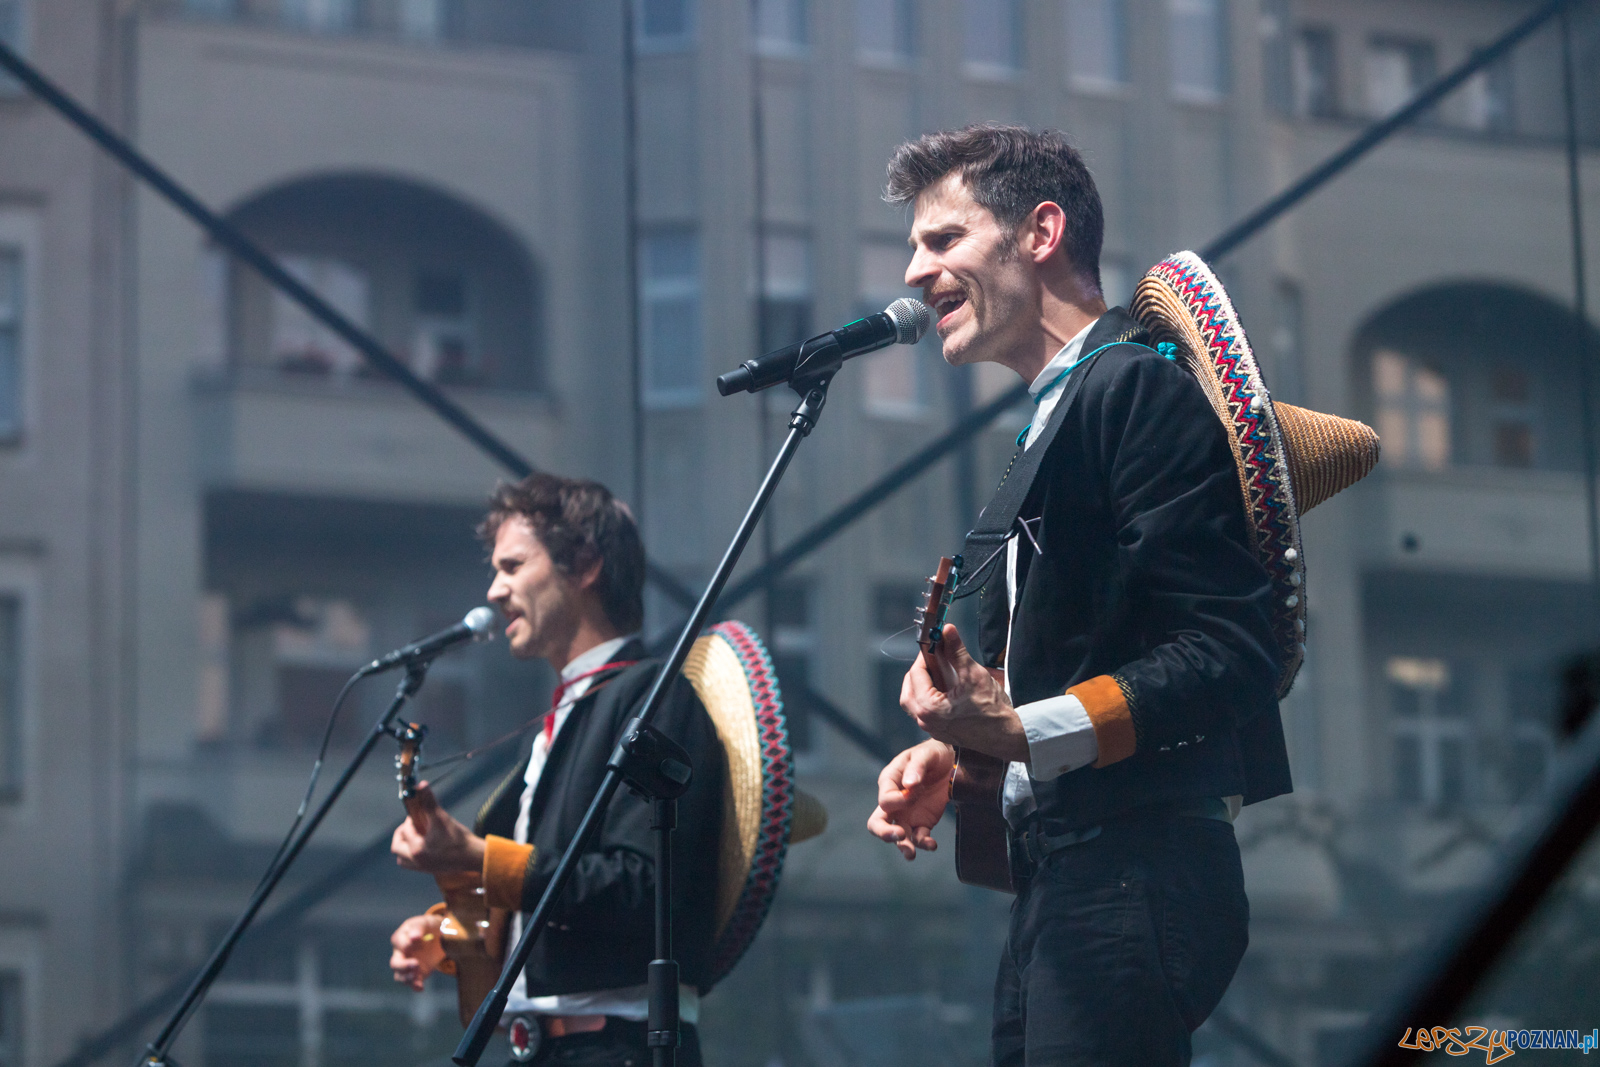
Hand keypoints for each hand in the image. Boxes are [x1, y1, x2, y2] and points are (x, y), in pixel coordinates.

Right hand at [390, 913, 445, 991]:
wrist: (441, 936)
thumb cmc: (430, 926)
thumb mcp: (426, 922)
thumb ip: (419, 927)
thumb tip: (414, 937)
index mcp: (401, 937)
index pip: (399, 942)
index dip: (407, 943)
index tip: (418, 940)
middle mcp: (400, 953)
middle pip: (395, 963)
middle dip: (403, 966)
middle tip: (416, 964)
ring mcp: (407, 964)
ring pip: (400, 976)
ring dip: (408, 978)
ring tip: (417, 976)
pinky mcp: (416, 973)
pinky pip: (411, 983)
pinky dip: (415, 986)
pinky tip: (421, 987)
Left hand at [391, 783, 486, 874]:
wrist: (473, 857)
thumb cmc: (458, 839)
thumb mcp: (442, 818)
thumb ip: (429, 802)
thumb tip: (421, 785)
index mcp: (417, 849)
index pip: (405, 830)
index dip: (410, 819)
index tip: (418, 814)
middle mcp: (416, 860)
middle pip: (396, 848)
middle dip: (401, 835)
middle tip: (411, 826)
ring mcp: (422, 867)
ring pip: (402, 859)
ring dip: (404, 847)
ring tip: (415, 836)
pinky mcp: (429, 870)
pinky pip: (412, 864)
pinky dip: (412, 855)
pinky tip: (424, 845)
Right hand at [867, 739, 954, 859]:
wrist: (952, 761)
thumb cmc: (933, 753)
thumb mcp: (925, 754)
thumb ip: (916, 767)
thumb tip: (909, 785)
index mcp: (889, 782)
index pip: (886, 800)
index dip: (899, 801)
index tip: (916, 791)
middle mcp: (895, 801)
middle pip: (878, 823)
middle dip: (885, 832)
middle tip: (899, 835)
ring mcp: (908, 814)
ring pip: (898, 836)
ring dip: (903, 846)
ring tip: (911, 854)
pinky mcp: (923, 822)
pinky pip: (919, 837)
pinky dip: (924, 843)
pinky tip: (932, 845)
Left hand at [902, 625, 1028, 761]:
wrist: (1007, 736)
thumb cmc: (992, 711)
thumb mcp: (973, 675)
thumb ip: (957, 651)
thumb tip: (948, 631)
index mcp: (929, 707)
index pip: (916, 674)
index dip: (925, 656)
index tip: (934, 646)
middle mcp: (926, 721)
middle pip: (909, 690)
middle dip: (918, 672)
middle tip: (933, 659)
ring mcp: (932, 729)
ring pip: (914, 703)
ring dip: (921, 686)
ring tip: (938, 673)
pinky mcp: (940, 732)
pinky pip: (925, 712)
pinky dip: (928, 698)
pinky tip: (944, 689)